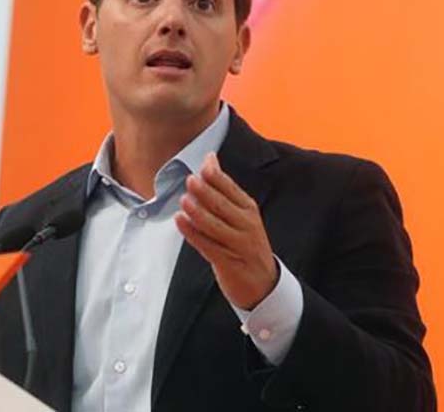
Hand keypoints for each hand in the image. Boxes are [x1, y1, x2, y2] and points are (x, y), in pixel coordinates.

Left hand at [174, 153, 277, 309]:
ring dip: (197, 212)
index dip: (216, 177)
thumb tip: (210, 159)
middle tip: (190, 180)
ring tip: (184, 200)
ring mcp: (237, 244)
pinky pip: (206, 245)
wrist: (263, 283)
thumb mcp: (241, 214)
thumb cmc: (246, 242)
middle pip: (222, 205)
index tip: (203, 166)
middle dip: (205, 192)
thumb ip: (224, 188)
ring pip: (214, 225)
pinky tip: (180, 221)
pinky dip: (192, 232)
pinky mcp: (226, 262)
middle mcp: (245, 225)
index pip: (232, 189)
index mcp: (248, 210)